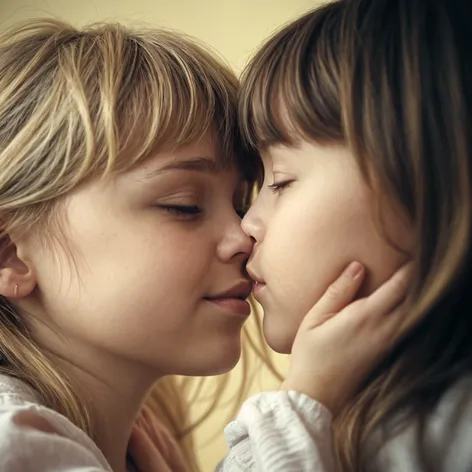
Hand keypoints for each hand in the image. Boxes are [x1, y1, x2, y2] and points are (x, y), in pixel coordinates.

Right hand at [281, 262, 409, 414]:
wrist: (316, 394)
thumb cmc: (310, 354)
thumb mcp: (315, 318)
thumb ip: (338, 291)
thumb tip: (358, 266)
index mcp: (366, 317)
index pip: (399, 286)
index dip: (408, 268)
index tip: (408, 252)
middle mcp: (385, 330)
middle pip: (414, 299)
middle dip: (416, 279)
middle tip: (409, 261)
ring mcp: (389, 343)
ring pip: (413, 313)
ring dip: (413, 294)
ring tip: (405, 278)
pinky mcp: (387, 353)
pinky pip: (407, 326)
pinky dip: (408, 310)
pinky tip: (397, 304)